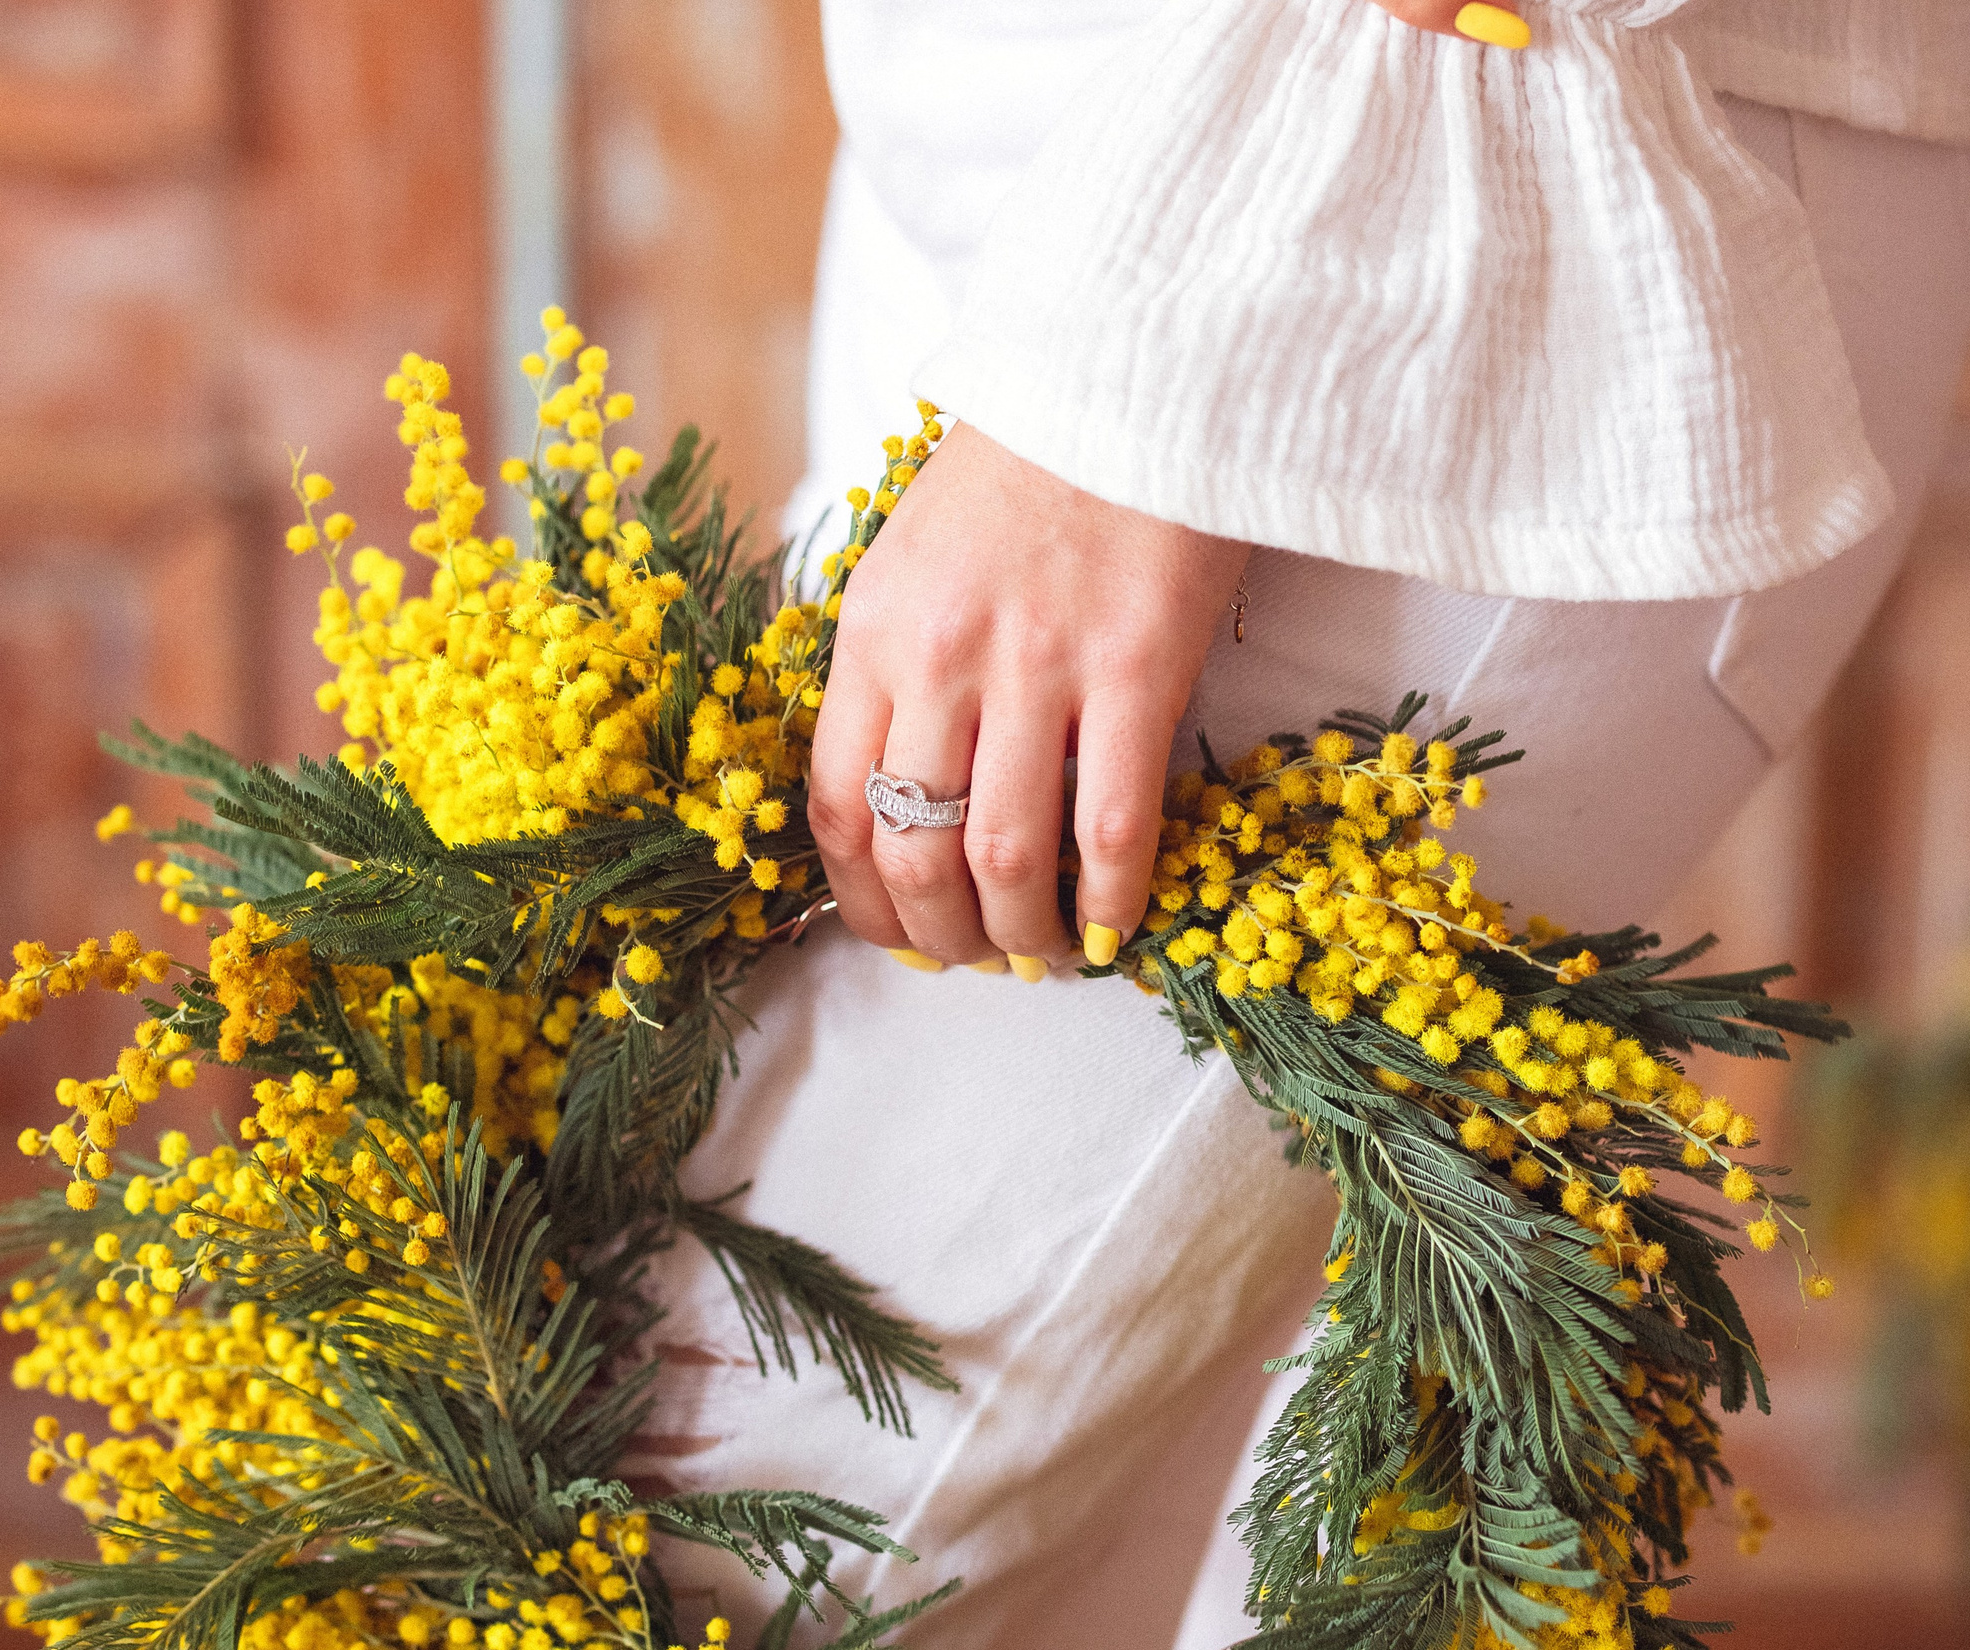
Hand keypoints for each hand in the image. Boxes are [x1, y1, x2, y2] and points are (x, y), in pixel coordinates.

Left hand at [805, 6, 1528, 976]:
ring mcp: (1036, 668)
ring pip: (1004, 860)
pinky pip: (1111, 827)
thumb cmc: (1023, 470)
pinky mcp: (1134, 669)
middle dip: (939, 938)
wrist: (1131, 369)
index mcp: (871, 635)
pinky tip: (1111, 931)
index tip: (894, 932)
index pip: (835, 809)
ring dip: (1019, 936)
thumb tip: (891, 788)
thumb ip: (891, 667)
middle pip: (914, 854)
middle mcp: (939, 660)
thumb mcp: (909, 558)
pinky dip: (1108, 901)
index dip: (858, 901)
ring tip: (1040, 958)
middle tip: (972, 959)